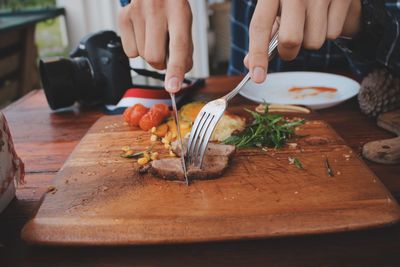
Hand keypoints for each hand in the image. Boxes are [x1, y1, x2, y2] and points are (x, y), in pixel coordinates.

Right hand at [119, 0, 192, 92]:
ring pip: (141, 56)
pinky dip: (137, 49)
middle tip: (165, 51)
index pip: (178, 46)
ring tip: (155, 36)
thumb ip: (184, 47)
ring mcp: (137, 12)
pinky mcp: (123, 16)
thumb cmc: (171, 3)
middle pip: (154, 57)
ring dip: (149, 54)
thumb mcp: (185, 20)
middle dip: (161, 63)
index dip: (175, 70)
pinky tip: (143, 33)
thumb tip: (177, 74)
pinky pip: (129, 51)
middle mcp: (156, 9)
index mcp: (178, 10)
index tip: (173, 87)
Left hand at [245, 0, 361, 82]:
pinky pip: (333, 34)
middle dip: (288, 52)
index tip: (257, 77)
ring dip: (310, 40)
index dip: (258, 55)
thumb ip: (263, 33)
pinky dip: (328, 31)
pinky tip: (326, 15)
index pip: (260, 26)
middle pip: (290, 40)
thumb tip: (249, 63)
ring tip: (310, 22)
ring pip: (313, 42)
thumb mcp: (275, 6)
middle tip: (289, 45)